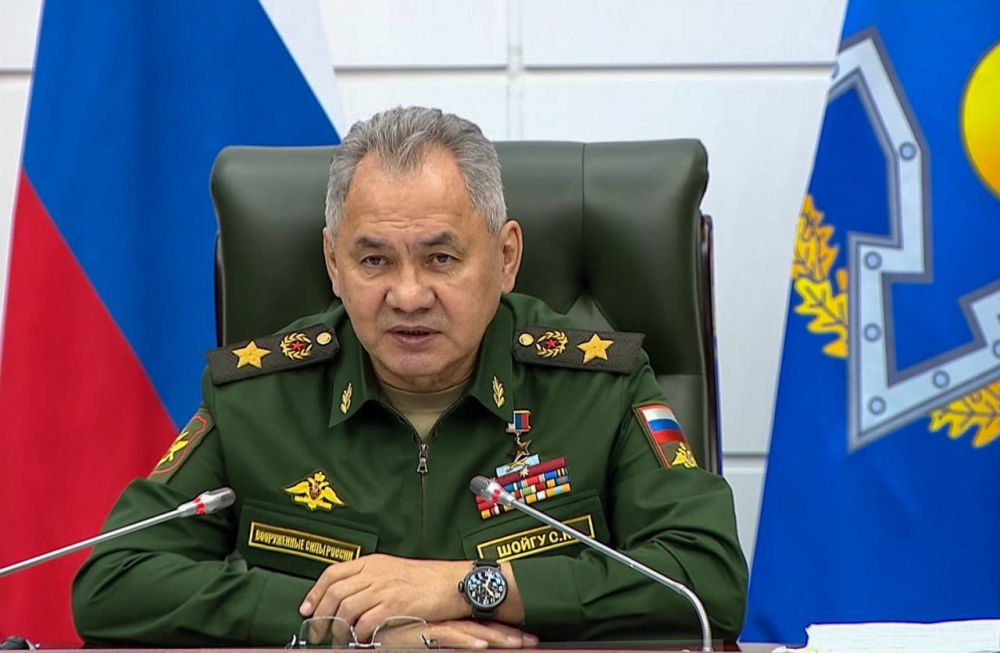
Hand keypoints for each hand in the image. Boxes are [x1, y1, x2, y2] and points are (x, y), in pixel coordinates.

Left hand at [299, 554, 470, 640]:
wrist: (453, 583)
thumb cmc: (428, 579)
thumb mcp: (394, 569)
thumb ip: (370, 577)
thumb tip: (347, 595)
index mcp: (372, 562)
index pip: (332, 573)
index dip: (314, 593)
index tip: (306, 609)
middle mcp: (374, 572)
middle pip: (334, 593)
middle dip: (320, 616)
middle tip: (317, 632)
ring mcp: (383, 589)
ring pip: (345, 610)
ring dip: (338, 630)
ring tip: (340, 641)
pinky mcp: (393, 606)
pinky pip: (364, 623)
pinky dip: (357, 635)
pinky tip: (360, 640)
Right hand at [377, 619, 538, 648]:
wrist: (366, 619)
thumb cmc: (390, 625)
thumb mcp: (419, 631)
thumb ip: (437, 630)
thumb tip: (464, 635)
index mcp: (447, 619)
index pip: (481, 624)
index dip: (503, 628)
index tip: (524, 634)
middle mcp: (445, 621)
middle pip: (483, 627)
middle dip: (509, 635)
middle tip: (532, 639)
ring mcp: (435, 626)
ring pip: (472, 632)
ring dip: (496, 637)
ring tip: (517, 642)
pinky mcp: (422, 634)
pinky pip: (448, 637)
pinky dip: (466, 640)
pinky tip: (481, 644)